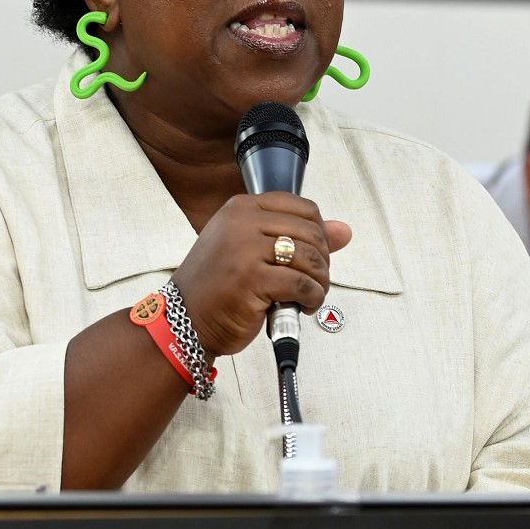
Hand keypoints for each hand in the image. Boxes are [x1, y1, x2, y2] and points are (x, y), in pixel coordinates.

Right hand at [173, 192, 352, 356]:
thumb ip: (298, 236)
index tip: (314, 256)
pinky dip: (311, 298)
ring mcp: (244, 250)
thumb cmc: (217, 288)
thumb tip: (344, 231)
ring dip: (320, 282)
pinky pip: (302, 284)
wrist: (185, 321)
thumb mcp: (253, 251)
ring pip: (311, 258)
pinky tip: (303, 305)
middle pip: (311, 233)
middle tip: (313, 281)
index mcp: (241, 208)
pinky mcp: (251, 279)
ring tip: (309, 296)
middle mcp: (241, 223)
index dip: (319, 234)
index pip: (303, 208)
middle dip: (322, 262)